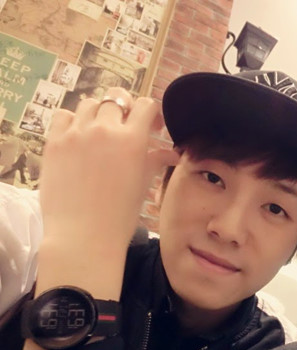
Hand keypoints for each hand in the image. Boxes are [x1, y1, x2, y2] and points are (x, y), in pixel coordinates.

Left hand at [39, 88, 178, 253]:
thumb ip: (156, 161)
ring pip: (89, 104)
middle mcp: (104, 129)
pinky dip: (73, 120)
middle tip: (126, 129)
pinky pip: (63, 115)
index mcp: (132, 140)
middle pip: (116, 99)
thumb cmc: (120, 215)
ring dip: (99, 112)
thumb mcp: (143, 184)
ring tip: (100, 132)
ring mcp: (76, 133)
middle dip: (125, 111)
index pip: (146, 105)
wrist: (84, 234)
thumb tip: (172, 154)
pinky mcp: (54, 142)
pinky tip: (78, 136)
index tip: (152, 127)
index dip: (151, 113)